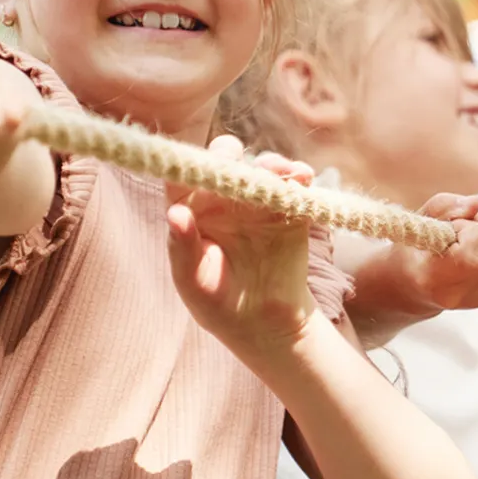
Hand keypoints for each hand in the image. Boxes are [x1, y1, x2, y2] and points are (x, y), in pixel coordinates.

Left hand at [166, 140, 326, 362]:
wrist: (266, 324)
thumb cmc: (218, 303)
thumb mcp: (194, 283)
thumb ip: (182, 248)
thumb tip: (175, 214)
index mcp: (192, 210)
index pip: (183, 179)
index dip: (187, 167)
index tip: (197, 166)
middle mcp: (223, 198)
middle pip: (224, 164)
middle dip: (228, 154)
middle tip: (234, 157)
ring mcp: (258, 200)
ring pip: (262, 170)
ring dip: (270, 165)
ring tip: (278, 171)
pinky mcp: (289, 209)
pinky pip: (295, 187)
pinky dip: (300, 178)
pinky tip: (302, 177)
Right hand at [392, 193, 477, 312]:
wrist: (412, 288)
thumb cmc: (412, 250)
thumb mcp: (419, 222)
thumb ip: (445, 206)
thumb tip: (476, 203)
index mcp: (437, 278)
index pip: (476, 236)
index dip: (464, 223)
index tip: (446, 230)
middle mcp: (463, 293)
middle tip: (459, 232)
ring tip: (469, 240)